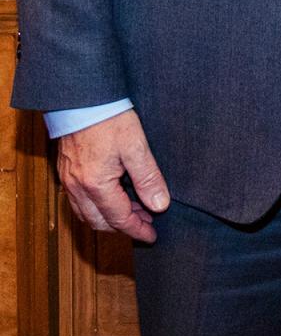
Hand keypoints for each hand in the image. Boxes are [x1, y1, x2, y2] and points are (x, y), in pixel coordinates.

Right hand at [57, 109, 169, 241]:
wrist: (81, 99)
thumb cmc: (109, 119)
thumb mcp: (136, 147)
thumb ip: (148, 178)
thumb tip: (160, 205)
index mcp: (96, 185)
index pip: (118, 219)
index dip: (137, 230)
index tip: (152, 236)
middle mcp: (78, 188)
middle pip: (100, 222)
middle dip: (123, 227)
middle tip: (146, 223)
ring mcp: (69, 181)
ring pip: (87, 214)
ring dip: (109, 218)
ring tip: (134, 212)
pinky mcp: (66, 172)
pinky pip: (78, 201)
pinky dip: (96, 207)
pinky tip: (112, 198)